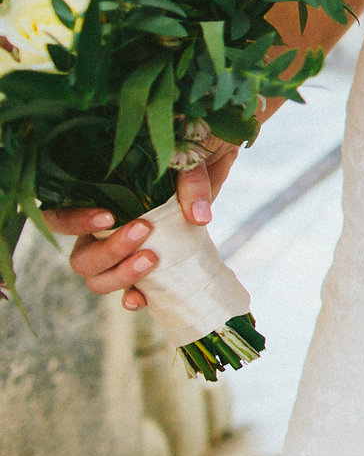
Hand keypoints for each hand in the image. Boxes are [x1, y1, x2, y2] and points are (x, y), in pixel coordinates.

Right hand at [43, 133, 238, 310]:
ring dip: (121, 275)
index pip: (59, 217)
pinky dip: (132, 297)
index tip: (108, 216)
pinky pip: (126, 291)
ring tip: (152, 259)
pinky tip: (141, 299)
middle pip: (81, 257)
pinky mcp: (142, 265)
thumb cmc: (186, 155)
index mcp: (93, 198)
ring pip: (97, 278)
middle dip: (109, 250)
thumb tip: (198, 216)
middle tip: (143, 230)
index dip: (74, 222)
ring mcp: (119, 252)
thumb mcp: (187, 159)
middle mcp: (99, 230)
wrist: (212, 162)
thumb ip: (190, 180)